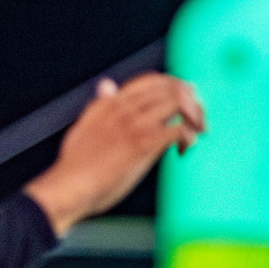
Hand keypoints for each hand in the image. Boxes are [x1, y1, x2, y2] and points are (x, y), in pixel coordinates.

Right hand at [24, 72, 205, 235]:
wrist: (70, 188)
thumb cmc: (76, 166)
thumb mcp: (85, 126)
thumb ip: (100, 105)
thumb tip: (106, 85)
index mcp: (111, 103)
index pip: (152, 80)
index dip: (176, 87)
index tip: (188, 99)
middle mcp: (125, 108)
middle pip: (172, 88)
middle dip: (193, 102)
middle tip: (199, 121)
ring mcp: (136, 125)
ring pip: (179, 103)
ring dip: (196, 117)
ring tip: (198, 132)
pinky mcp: (145, 144)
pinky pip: (180, 129)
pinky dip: (189, 137)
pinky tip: (183, 150)